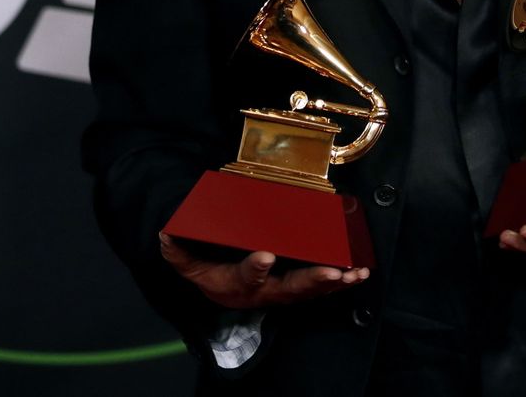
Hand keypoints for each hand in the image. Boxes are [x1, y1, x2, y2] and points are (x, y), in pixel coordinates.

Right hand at [159, 234, 369, 309]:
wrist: (216, 282)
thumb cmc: (205, 264)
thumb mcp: (185, 259)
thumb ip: (177, 249)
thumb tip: (166, 234)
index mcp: (234, 284)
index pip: (244, 279)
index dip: (255, 270)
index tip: (265, 256)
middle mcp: (261, 292)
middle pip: (287, 289)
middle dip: (311, 281)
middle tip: (331, 273)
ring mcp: (281, 291)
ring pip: (309, 290)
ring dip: (333, 283)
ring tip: (353, 274)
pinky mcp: (297, 286)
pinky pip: (320, 287)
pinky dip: (341, 281)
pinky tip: (359, 274)